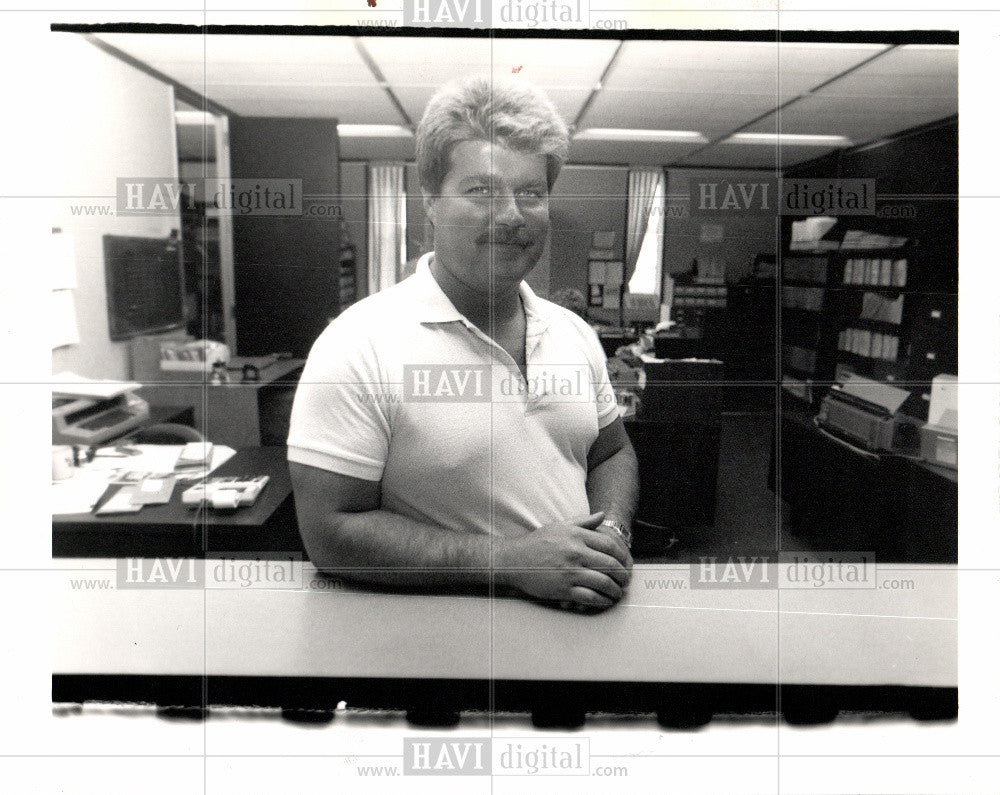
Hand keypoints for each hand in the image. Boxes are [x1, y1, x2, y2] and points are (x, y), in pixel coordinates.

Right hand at [495, 512, 631, 609]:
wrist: (514, 559)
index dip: (623, 556)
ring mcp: (570, 571)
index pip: (610, 545)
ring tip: (617, 593)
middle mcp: (576, 552)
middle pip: (611, 565)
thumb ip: (583, 521)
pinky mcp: (563, 588)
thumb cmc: (537, 543)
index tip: (626, 563)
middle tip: (625, 580)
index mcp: (577, 536)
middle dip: (622, 575)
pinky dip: (602, 600)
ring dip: (615, 590)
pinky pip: (590, 596)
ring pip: (604, 582)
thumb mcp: (560, 526)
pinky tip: (605, 600)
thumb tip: (602, 515)